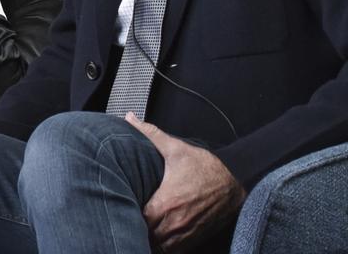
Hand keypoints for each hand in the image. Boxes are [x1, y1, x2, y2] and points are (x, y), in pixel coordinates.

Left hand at [126, 114, 244, 251]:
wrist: (236, 183)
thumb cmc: (206, 168)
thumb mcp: (176, 149)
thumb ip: (150, 133)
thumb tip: (130, 117)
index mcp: (164, 204)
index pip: (134, 219)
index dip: (125, 213)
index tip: (120, 204)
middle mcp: (173, 224)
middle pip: (143, 235)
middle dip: (134, 226)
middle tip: (126, 214)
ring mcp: (184, 235)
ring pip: (157, 246)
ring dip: (148, 238)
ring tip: (138, 226)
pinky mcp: (194, 239)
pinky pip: (173, 250)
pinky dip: (163, 245)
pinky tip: (156, 234)